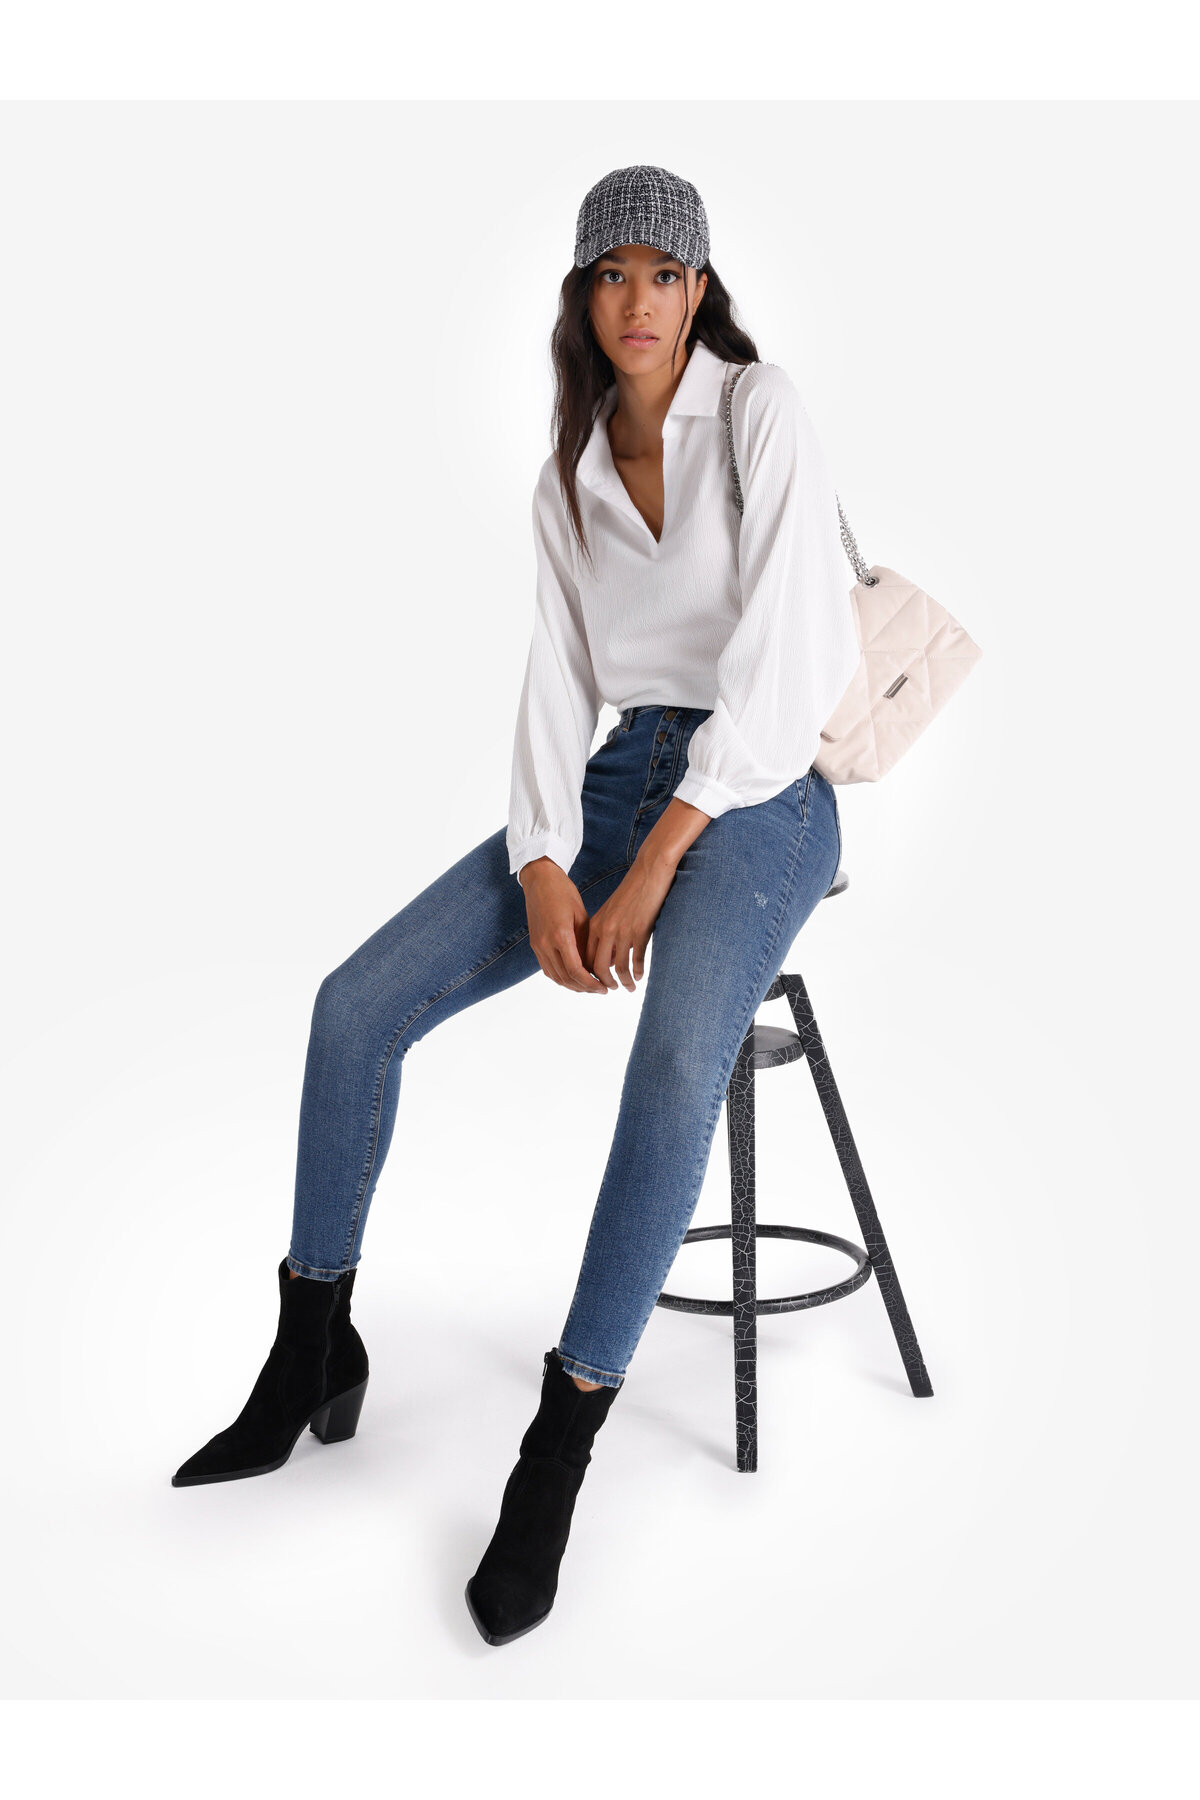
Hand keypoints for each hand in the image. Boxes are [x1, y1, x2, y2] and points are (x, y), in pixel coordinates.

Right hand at [518, 859, 608, 993]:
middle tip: (601, 990)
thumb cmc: (564, 893)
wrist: (540, 880)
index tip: (604, 987)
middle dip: (585, 988)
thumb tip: (595, 965)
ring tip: (589, 987)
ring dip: (573, 986)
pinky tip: (574, 978)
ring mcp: (538, 945)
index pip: (576, 971)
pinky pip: (548, 969)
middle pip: (566, 978)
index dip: (591, 983)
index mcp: (561, 935)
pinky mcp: (535, 944)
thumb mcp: (582, 916)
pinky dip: (561, 978)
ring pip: (555, 977)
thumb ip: (586, 943)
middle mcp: (546, 944)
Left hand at [585, 851, 678, 992]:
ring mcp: (623, 932)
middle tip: (610, 990)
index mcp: (595, 924)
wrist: (649, 872)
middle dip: (603, 984)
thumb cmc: (631, 892)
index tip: (595, 983)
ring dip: (623, 982)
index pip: (584, 958)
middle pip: (597, 968)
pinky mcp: (640, 932)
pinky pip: (636, 960)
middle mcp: (605, 930)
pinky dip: (637, 972)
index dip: (588, 974)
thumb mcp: (611, 912)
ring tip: (629, 988)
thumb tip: (607, 961)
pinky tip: (639, 976)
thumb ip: (605, 934)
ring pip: (618, 968)